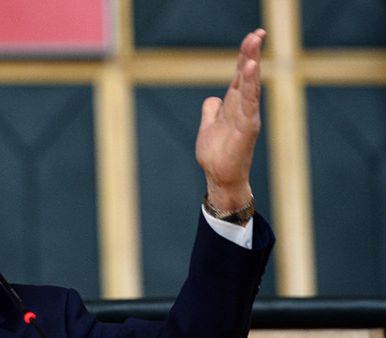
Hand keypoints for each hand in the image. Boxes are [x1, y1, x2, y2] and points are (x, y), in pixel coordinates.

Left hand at [195, 29, 265, 210]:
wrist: (220, 178)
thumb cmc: (217, 155)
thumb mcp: (208, 127)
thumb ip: (210, 111)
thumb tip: (212, 99)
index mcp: (234, 106)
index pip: (240, 76)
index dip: (244, 56)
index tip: (252, 36)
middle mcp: (243, 109)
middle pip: (247, 76)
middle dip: (251, 53)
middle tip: (257, 32)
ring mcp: (247, 118)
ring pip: (251, 86)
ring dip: (252, 64)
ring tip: (254, 44)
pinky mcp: (246, 129)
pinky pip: (249, 103)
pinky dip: (251, 86)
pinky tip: (251, 69)